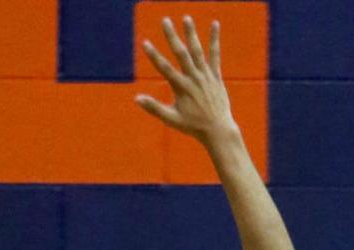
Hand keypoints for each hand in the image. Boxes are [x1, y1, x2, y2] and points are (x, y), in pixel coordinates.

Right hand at [135, 17, 234, 144]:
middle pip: (181, 53)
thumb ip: (154, 107)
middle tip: (165, 20)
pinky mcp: (215, 75)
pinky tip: (214, 24)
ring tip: (186, 18)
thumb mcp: (171, 119)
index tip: (145, 43)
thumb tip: (137, 98)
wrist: (216, 128)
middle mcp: (193, 78)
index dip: (154, 55)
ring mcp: (205, 75)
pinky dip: (214, 39)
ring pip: (197, 50)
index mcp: (181, 88)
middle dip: (172, 36)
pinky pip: (214, 54)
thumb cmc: (192, 126)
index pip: (164, 68)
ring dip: (191, 33)